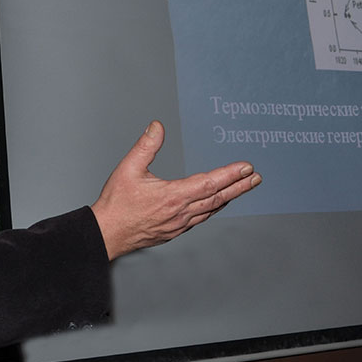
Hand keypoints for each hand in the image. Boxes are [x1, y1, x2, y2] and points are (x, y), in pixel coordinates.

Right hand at [90, 121, 261, 260]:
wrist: (106, 234)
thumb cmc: (116, 204)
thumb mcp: (128, 168)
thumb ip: (146, 146)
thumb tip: (157, 126)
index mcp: (173, 196)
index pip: (210, 183)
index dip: (230, 174)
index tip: (247, 167)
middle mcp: (181, 213)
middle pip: (218, 198)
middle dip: (239, 186)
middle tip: (255, 178)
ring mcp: (179, 225)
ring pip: (211, 210)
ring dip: (229, 198)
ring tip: (243, 188)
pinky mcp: (174, 232)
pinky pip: (200, 219)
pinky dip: (213, 209)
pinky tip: (216, 204)